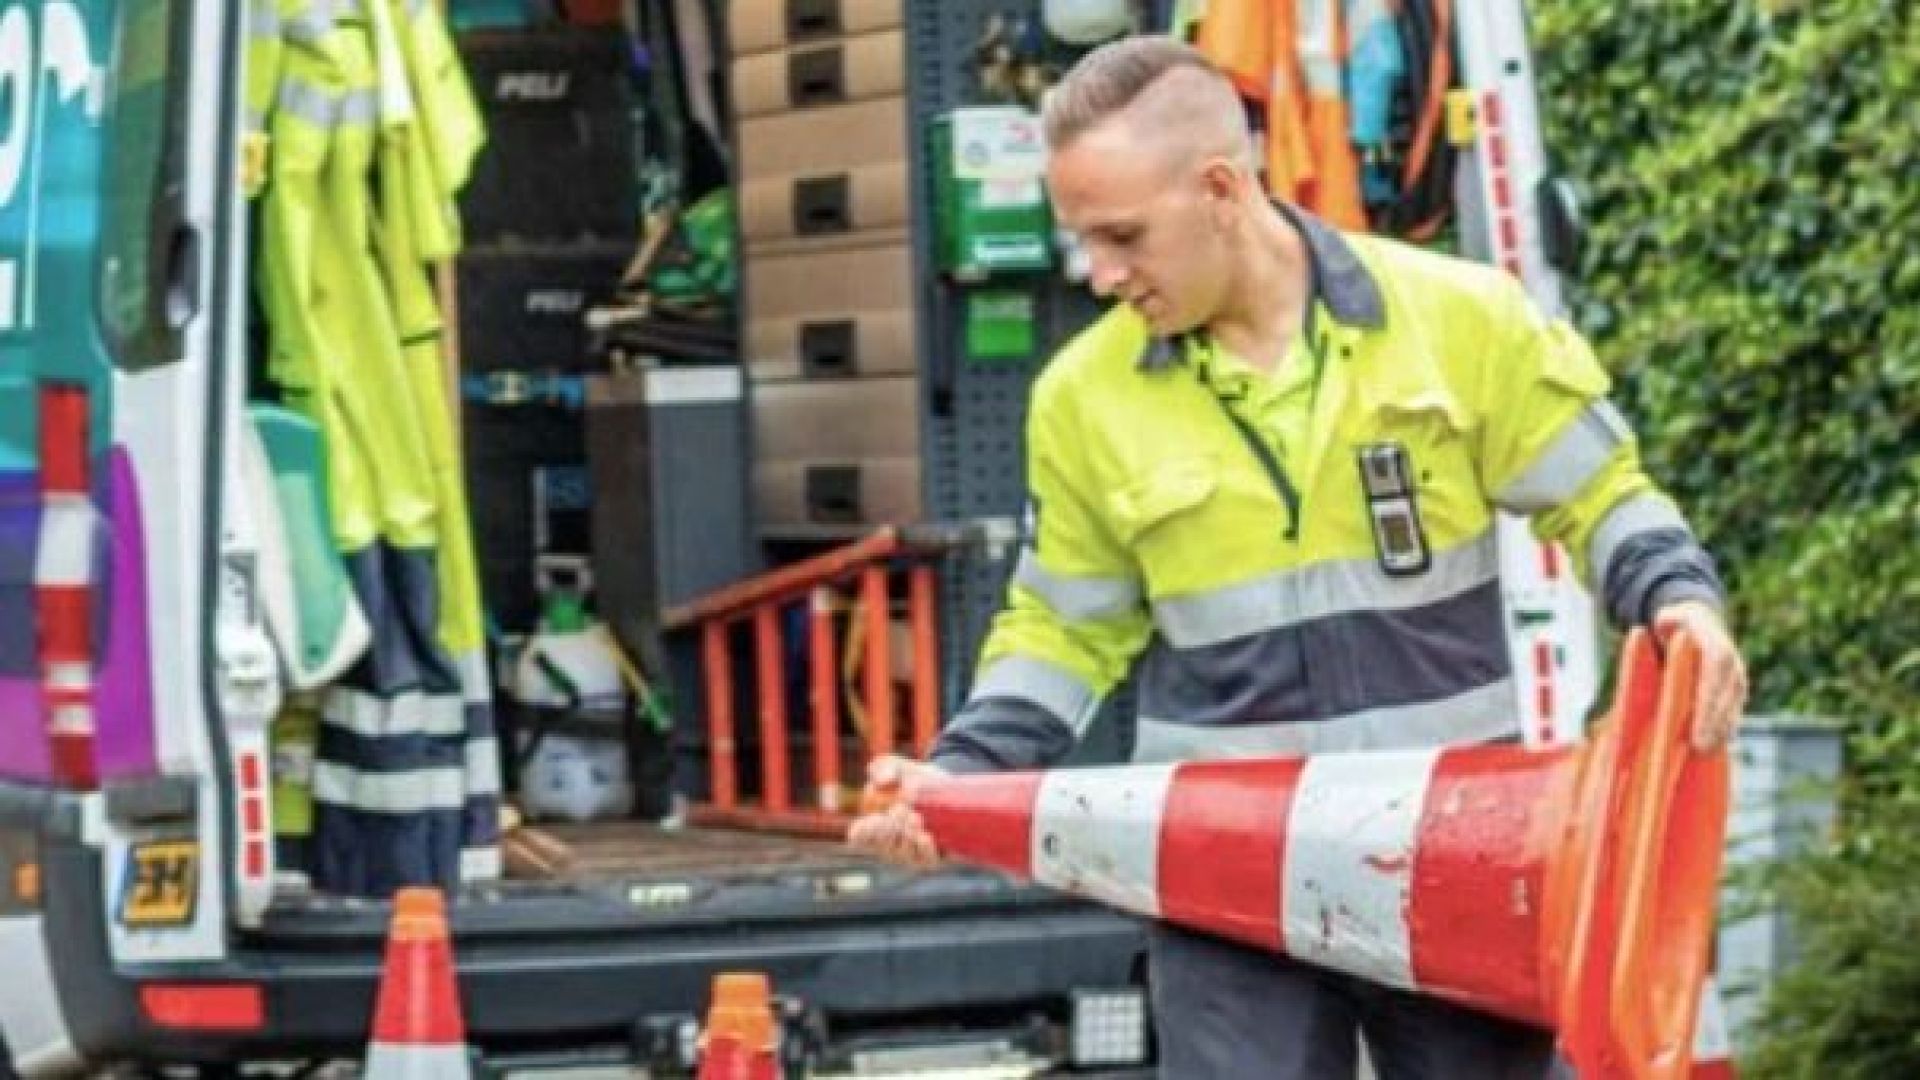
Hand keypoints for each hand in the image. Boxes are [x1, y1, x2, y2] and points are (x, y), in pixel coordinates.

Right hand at [846, 755, 946, 868]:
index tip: (866, 822)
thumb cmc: (913, 778)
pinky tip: (926, 837)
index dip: (862, 833)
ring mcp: (909, 854)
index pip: (860, 837)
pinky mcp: (931, 858)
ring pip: (904, 854)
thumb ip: (887, 768)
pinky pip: (926, 861)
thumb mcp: (899, 767)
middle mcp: (889, 844)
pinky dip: (925, 851)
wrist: (945, 787)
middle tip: (900, 809)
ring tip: (915, 818)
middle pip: (883, 845)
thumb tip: (882, 781)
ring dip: (908, 839)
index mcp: (874, 825)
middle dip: (889, 830)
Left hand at [1653, 600, 1747, 752]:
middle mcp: (1733, 668)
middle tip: (1699, 749)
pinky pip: (1731, 716)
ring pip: (1731, 712)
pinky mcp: (1735, 695)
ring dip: (1720, 734)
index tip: (1697, 727)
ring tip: (1703, 754)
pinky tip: (1709, 750)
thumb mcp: (1672, 616)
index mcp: (1717, 650)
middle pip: (1725, 701)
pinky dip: (1722, 732)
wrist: (1702, 622)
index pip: (1715, 679)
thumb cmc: (1679, 623)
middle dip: (1713, 726)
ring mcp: (1736, 683)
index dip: (1707, 705)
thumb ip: (1668, 619)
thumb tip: (1658, 625)